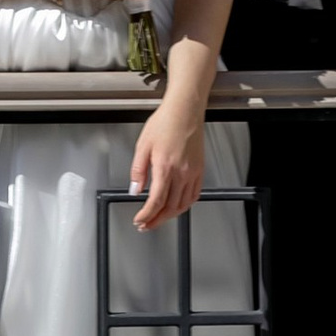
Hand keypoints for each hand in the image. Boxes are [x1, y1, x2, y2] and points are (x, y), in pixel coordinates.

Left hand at [128, 100, 205, 231]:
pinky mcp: (200, 170)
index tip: (139, 220)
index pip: (156, 202)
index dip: (146, 215)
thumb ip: (138, 170)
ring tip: (159, 218)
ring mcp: (193, 172)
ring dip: (170, 216)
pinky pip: (194, 195)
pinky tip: (177, 206)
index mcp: (165, 167)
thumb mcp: (143, 145)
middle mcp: (182, 172)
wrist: (185, 110)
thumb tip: (135, 189)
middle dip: (156, 220)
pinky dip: (185, 206)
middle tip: (146, 225)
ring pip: (183, 205)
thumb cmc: (165, 122)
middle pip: (170, 208)